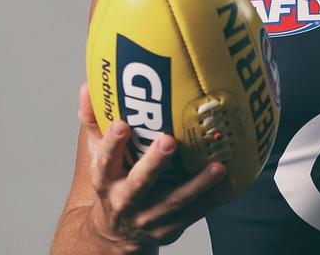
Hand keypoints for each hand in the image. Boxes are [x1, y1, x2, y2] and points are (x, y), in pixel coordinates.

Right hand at [77, 83, 231, 250]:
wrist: (116, 233)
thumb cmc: (113, 183)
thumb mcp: (96, 155)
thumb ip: (94, 121)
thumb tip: (89, 86)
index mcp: (105, 181)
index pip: (103, 161)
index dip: (111, 144)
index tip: (121, 124)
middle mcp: (124, 201)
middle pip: (139, 183)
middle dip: (154, 163)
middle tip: (169, 141)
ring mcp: (148, 218)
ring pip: (174, 202)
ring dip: (198, 185)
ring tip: (219, 167)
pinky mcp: (169, 228)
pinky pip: (194, 214)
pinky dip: (213, 199)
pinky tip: (230, 182)